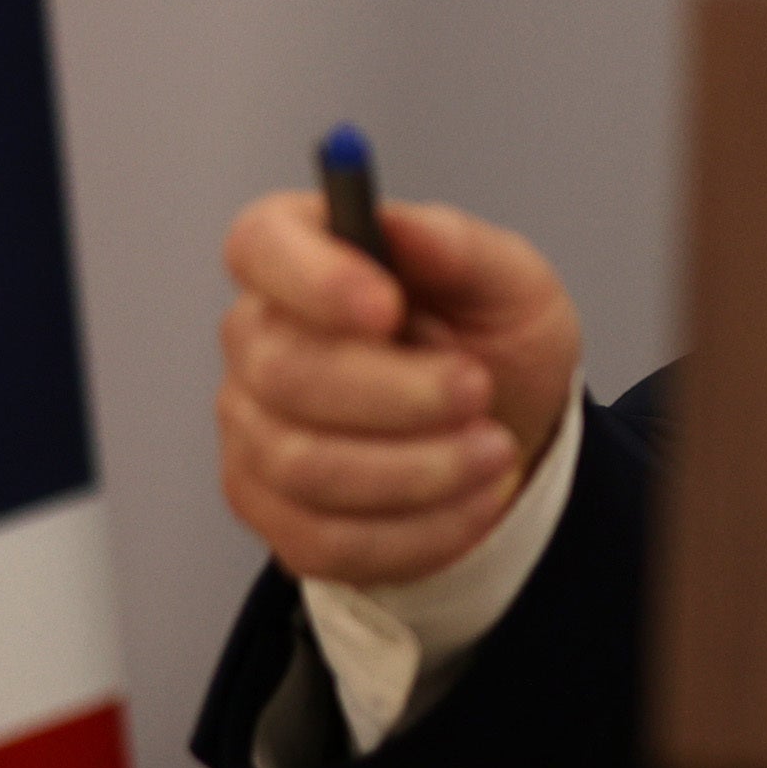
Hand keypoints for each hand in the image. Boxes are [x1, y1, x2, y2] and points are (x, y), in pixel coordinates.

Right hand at [212, 189, 584, 587]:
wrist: (507, 437)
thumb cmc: (493, 344)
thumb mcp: (513, 284)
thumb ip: (463, 248)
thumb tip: (409, 228)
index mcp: (305, 255)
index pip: (260, 244)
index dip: (312, 277)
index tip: (387, 308)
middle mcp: (258, 339)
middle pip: (283, 372)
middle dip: (398, 393)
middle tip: (477, 390)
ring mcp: (253, 430)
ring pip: (303, 465)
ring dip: (418, 468)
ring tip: (494, 453)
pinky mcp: (272, 512)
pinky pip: (323, 538)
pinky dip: (417, 529)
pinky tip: (474, 503)